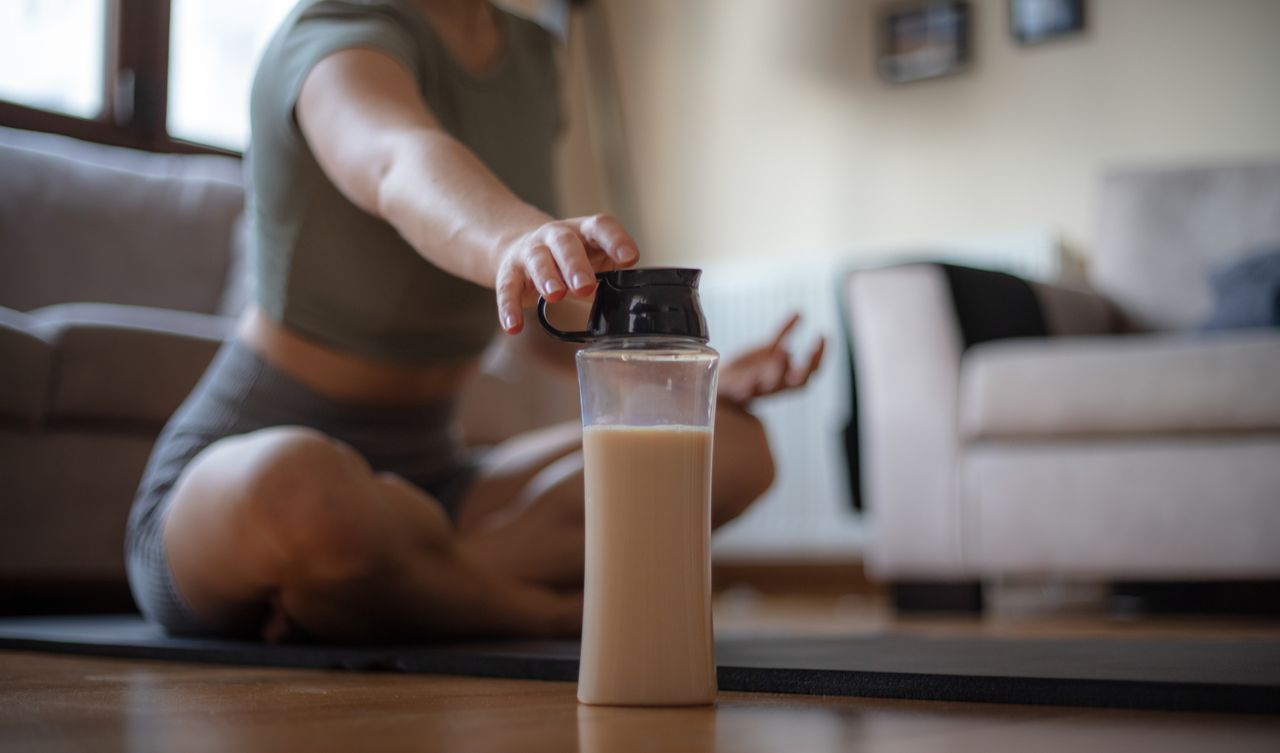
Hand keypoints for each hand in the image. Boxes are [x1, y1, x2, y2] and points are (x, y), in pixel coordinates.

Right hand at [495, 214, 638, 333]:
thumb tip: (628, 304)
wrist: (519, 247)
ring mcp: (530, 251)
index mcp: (583, 231)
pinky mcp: (510, 272)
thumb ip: (608, 275)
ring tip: (555, 295)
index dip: (616, 240)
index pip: (601, 227)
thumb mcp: (591, 259)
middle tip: (585, 286)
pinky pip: (508, 288)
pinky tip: (514, 326)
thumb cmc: (566, 259)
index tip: (630, 258)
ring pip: (537, 260)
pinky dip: (509, 308)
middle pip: (565, 243)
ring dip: (546, 277)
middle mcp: (555, 236)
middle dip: (575, 265)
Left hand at [718, 313, 825, 408]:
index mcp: (788, 378)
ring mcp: (759, 388)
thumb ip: (783, 333)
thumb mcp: (769, 349)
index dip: (820, 355)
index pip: (812, 371)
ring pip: (773, 385)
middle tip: (804, 345)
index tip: (822, 335)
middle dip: (804, 366)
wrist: (724, 384)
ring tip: (781, 350)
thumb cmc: (750, 368)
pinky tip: (752, 376)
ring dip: (779, 369)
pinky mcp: (739, 388)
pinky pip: (745, 388)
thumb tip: (799, 312)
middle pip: (796, 383)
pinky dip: (749, 383)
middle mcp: (777, 385)